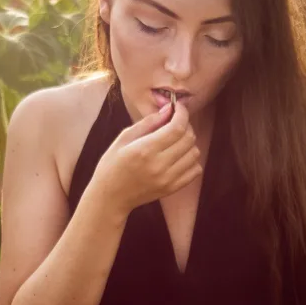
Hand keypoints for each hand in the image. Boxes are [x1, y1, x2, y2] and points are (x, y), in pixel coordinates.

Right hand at [92, 98, 200, 215]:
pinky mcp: (172, 189)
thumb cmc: (112, 165)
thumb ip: (148, 122)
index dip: (182, 113)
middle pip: (189, 139)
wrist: (110, 197)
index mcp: (145, 149)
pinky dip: (191, 160)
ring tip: (176, 140)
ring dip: (189, 142)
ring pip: (194, 153)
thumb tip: (168, 109)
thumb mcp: (123, 138)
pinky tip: (179, 156)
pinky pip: (195, 170)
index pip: (176, 127)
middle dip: (186, 125)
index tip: (178, 107)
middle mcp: (159, 165)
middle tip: (175, 123)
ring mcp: (168, 179)